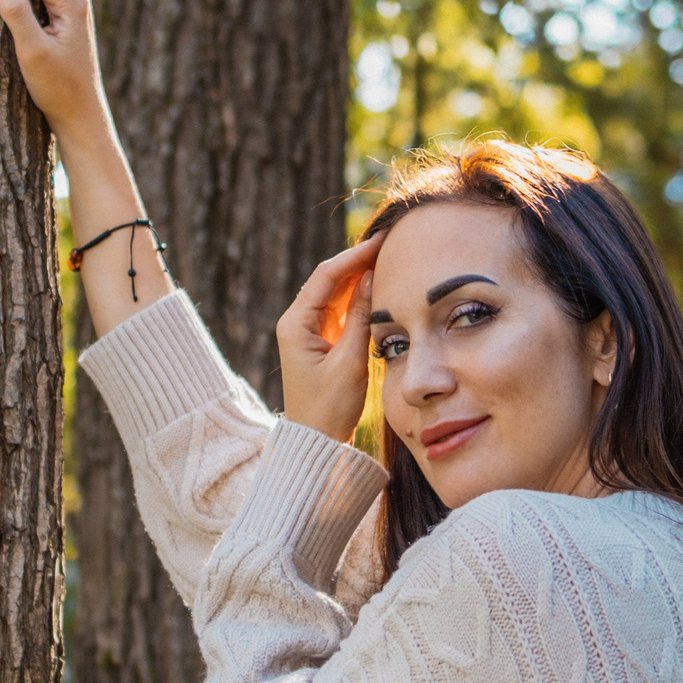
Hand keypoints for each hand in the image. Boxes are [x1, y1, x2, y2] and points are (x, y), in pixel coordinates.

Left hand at [277, 237, 381, 444]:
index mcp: (295, 324)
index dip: (353, 256)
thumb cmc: (330, 406)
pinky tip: (378, 284)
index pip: (325, 276)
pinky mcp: (319, 339)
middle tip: (388, 243)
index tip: (380, 241)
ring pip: (334, 292)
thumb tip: (372, 277)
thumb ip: (360, 317)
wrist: (317, 440)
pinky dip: (357, 296)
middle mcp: (296, 321)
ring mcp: (306, 330)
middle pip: (328, 279)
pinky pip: (338, 308)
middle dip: (357, 260)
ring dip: (358, 276)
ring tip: (387, 257)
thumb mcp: (350, 360)